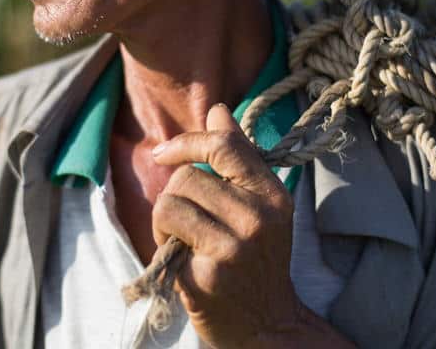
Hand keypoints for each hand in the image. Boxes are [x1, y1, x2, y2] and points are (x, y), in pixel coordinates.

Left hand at [151, 103, 305, 347]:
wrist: (267, 326)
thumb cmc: (258, 260)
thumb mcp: (261, 206)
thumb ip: (239, 158)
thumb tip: (219, 109)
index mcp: (271, 195)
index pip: (225, 146)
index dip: (187, 141)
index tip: (164, 152)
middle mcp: (256, 218)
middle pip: (186, 177)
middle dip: (175, 196)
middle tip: (187, 221)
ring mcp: (232, 248)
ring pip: (169, 204)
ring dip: (165, 221)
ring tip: (183, 240)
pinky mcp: (206, 275)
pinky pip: (164, 238)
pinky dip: (164, 246)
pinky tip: (184, 261)